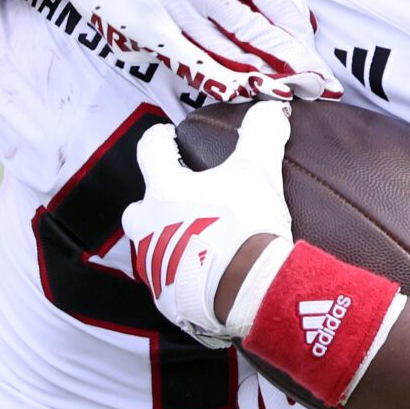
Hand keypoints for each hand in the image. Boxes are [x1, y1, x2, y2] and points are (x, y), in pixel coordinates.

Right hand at [15, 0, 336, 104]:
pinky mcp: (147, 29)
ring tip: (287, 92)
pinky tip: (242, 91)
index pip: (273, 1)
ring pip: (226, 53)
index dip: (297, 33)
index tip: (313, 53)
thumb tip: (275, 14)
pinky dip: (220, 80)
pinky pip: (191, 63)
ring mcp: (172, 7)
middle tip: (318, 85)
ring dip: (259, 77)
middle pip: (256, 32)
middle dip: (291, 63)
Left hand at [123, 101, 294, 346]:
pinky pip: (172, 282)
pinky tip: (208, 276)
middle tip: (181, 199)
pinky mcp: (168, 299)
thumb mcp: (258, 172)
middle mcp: (148, 227)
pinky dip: (186, 276)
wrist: (245, 291)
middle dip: (155, 202)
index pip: (149, 152)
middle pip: (139, 208)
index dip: (159, 140)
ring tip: (200, 241)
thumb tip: (270, 109)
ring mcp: (155, 266)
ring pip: (152, 247)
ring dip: (170, 241)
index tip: (166, 136)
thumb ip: (261, 135)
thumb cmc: (243, 226)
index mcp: (163, 190)